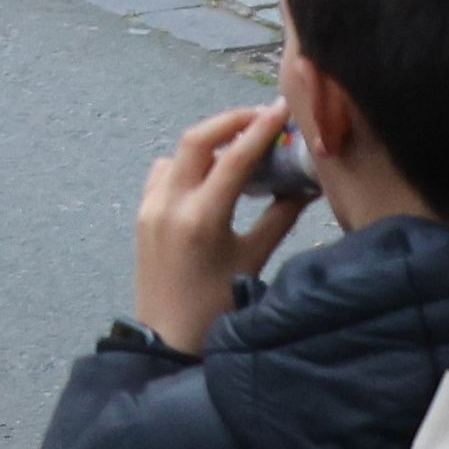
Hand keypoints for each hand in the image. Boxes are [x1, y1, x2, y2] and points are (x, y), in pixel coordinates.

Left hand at [134, 99, 309, 355]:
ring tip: (240, 144)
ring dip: (209, 140)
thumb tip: (306, 186)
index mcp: (202, 217)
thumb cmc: (217, 305)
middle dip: (230, 121)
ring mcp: (151, 206)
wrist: (168, 339)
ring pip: (179, 153)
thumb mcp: (253, 259)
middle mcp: (171, 204)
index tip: (281, 109)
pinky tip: (208, 173)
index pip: (234, 157)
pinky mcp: (142, 213)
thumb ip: (280, 217)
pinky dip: (187, 162)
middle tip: (261, 118)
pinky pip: (164, 172)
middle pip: (197, 138)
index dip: (261, 128)